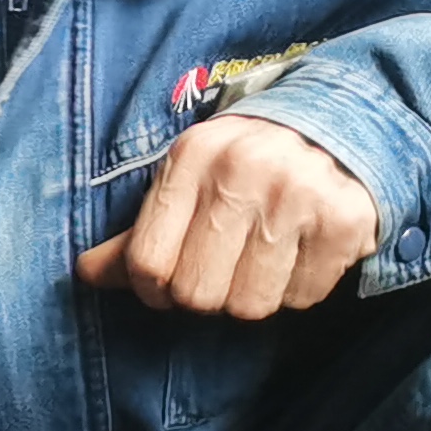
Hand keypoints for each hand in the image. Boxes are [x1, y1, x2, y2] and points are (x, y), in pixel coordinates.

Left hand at [76, 114, 379, 317]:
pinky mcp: (344, 223)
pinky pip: (300, 299)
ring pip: (249, 306)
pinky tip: (298, 255)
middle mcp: (243, 171)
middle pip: (196, 294)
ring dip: (251, 296)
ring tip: (260, 262)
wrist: (339, 124)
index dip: (152, 290)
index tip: (166, 285)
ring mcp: (298, 196)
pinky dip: (296, 290)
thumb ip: (137, 233)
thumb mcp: (187, 180)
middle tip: (221, 273)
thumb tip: (86, 274)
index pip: (147, 263)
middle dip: (204, 296)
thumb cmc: (244, 166)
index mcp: (192, 157)